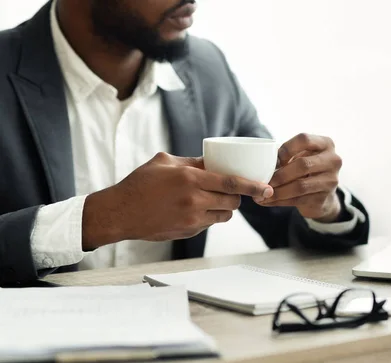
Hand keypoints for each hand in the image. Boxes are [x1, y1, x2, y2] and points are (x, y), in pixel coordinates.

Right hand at [82, 152, 273, 249]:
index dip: (253, 186)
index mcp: (190, 179)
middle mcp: (194, 200)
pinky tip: (193, 209)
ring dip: (224, 208)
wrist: (120, 213)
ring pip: (223, 215)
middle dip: (237, 197)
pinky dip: (208, 217)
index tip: (267, 188)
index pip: (232, 183)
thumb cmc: (140, 183)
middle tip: (231, 191)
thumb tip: (216, 162)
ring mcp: (191, 219)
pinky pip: (209, 224)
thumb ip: (194, 162)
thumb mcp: (165, 162)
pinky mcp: (187, 232)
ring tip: (210, 199)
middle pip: (233, 202)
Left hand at [256, 133, 342, 221]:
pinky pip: (298, 200)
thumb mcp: (302, 156)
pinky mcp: (324, 198)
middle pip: (302, 164)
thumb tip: (263, 162)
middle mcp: (333, 160)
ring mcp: (331, 181)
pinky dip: (280, 201)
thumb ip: (288, 154)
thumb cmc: (307, 170)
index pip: (304, 139)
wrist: (323, 196)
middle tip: (263, 181)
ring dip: (278, 191)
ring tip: (261, 194)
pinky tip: (268, 201)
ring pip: (300, 186)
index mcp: (326, 144)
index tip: (275, 160)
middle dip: (280, 174)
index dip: (286, 148)